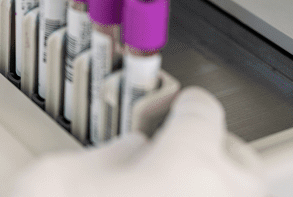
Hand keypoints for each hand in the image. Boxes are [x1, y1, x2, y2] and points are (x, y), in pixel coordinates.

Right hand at [11, 88, 267, 196]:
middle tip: (179, 150)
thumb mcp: (54, 178)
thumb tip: (131, 153)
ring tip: (170, 192)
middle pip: (238, 159)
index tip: (179, 107)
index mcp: (188, 167)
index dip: (185, 105)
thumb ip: (106, 154)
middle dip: (211, 149)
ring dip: (211, 191)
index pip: (203, 113)